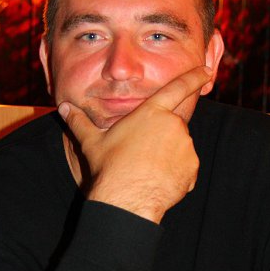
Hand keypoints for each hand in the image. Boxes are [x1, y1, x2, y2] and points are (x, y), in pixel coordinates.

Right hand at [59, 66, 211, 222]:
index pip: (178, 87)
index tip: (207, 70)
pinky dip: (175, 173)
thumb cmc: (109, 167)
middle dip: (162, 136)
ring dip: (168, 154)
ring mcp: (185, 146)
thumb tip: (62, 107)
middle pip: (172, 124)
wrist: (127, 199)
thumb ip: (79, 121)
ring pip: (179, 146)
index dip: (194, 77)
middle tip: (143, 153)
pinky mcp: (192, 167)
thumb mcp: (91, 142)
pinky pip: (185, 167)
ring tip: (147, 169)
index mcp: (151, 112)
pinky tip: (158, 181)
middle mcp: (173, 124)